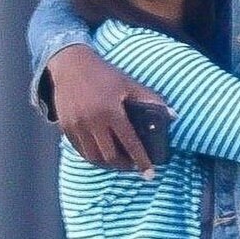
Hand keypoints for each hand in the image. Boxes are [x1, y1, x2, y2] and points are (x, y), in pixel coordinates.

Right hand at [47, 45, 170, 171]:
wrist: (71, 64)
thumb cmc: (104, 74)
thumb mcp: (129, 84)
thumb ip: (150, 100)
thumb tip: (174, 115)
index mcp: (111, 111)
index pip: (130, 143)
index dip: (141, 160)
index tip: (150, 174)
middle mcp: (92, 121)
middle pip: (109, 156)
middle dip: (124, 166)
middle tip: (133, 167)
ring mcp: (76, 125)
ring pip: (93, 157)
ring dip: (107, 164)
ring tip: (118, 162)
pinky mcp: (65, 126)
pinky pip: (79, 150)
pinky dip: (92, 156)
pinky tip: (101, 154)